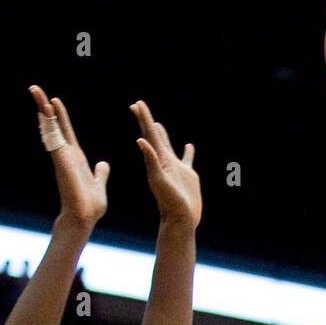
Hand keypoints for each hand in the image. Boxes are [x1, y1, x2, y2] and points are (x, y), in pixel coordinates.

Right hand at [30, 85, 108, 229]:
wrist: (85, 218)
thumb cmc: (90, 205)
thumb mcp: (99, 184)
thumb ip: (100, 173)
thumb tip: (103, 164)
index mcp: (75, 157)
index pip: (65, 131)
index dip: (60, 115)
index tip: (54, 101)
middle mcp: (66, 154)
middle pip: (53, 125)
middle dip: (45, 106)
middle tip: (35, 88)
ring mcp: (62, 157)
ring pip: (50, 128)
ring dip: (43, 109)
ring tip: (35, 90)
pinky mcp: (62, 161)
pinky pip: (54, 138)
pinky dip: (49, 124)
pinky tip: (46, 109)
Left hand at [131, 101, 200, 226]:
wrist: (181, 220)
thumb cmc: (169, 203)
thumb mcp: (158, 180)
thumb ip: (152, 160)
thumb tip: (142, 141)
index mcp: (158, 159)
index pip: (149, 134)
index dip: (144, 119)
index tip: (136, 104)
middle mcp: (165, 161)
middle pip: (154, 136)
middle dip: (146, 121)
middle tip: (138, 105)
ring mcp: (176, 168)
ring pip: (168, 146)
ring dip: (162, 134)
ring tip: (156, 123)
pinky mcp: (187, 176)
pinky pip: (187, 160)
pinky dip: (188, 152)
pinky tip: (189, 146)